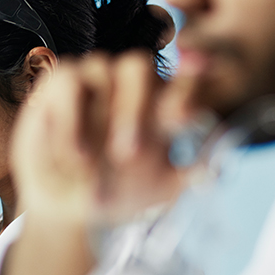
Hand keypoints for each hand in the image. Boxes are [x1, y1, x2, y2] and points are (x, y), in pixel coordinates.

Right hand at [12, 51, 192, 222]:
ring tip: (89, 162)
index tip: (186, 113)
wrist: (71, 209)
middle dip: (135, 107)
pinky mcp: (58, 86)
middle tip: (129, 154)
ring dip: (94, 117)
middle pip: (138, 66)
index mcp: (159, 105)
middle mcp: (126, 87)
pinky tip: (73, 153)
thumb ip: (188, 175)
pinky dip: (69, 117)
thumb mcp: (160, 190)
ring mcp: (92, 82)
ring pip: (102, 67)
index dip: (188, 85)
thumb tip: (215, 170)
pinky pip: (67, 81)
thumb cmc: (119, 191)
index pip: (181, 82)